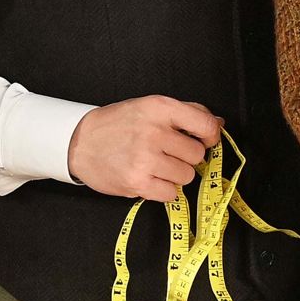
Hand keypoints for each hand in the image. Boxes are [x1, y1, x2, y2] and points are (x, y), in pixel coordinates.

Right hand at [67, 95, 221, 201]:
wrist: (80, 143)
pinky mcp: (137, 183)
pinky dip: (164, 190)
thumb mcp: (151, 106)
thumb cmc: (119, 124)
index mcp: (160, 108)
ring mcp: (145, 159)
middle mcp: (154, 132)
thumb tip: (219, 124)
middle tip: (168, 153)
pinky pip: (171, 193)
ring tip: (156, 165)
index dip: (211, 136)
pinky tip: (150, 178)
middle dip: (187, 156)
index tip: (206, 140)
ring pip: (187, 176)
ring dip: (175, 174)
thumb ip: (187, 112)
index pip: (206, 125)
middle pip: (197, 154)